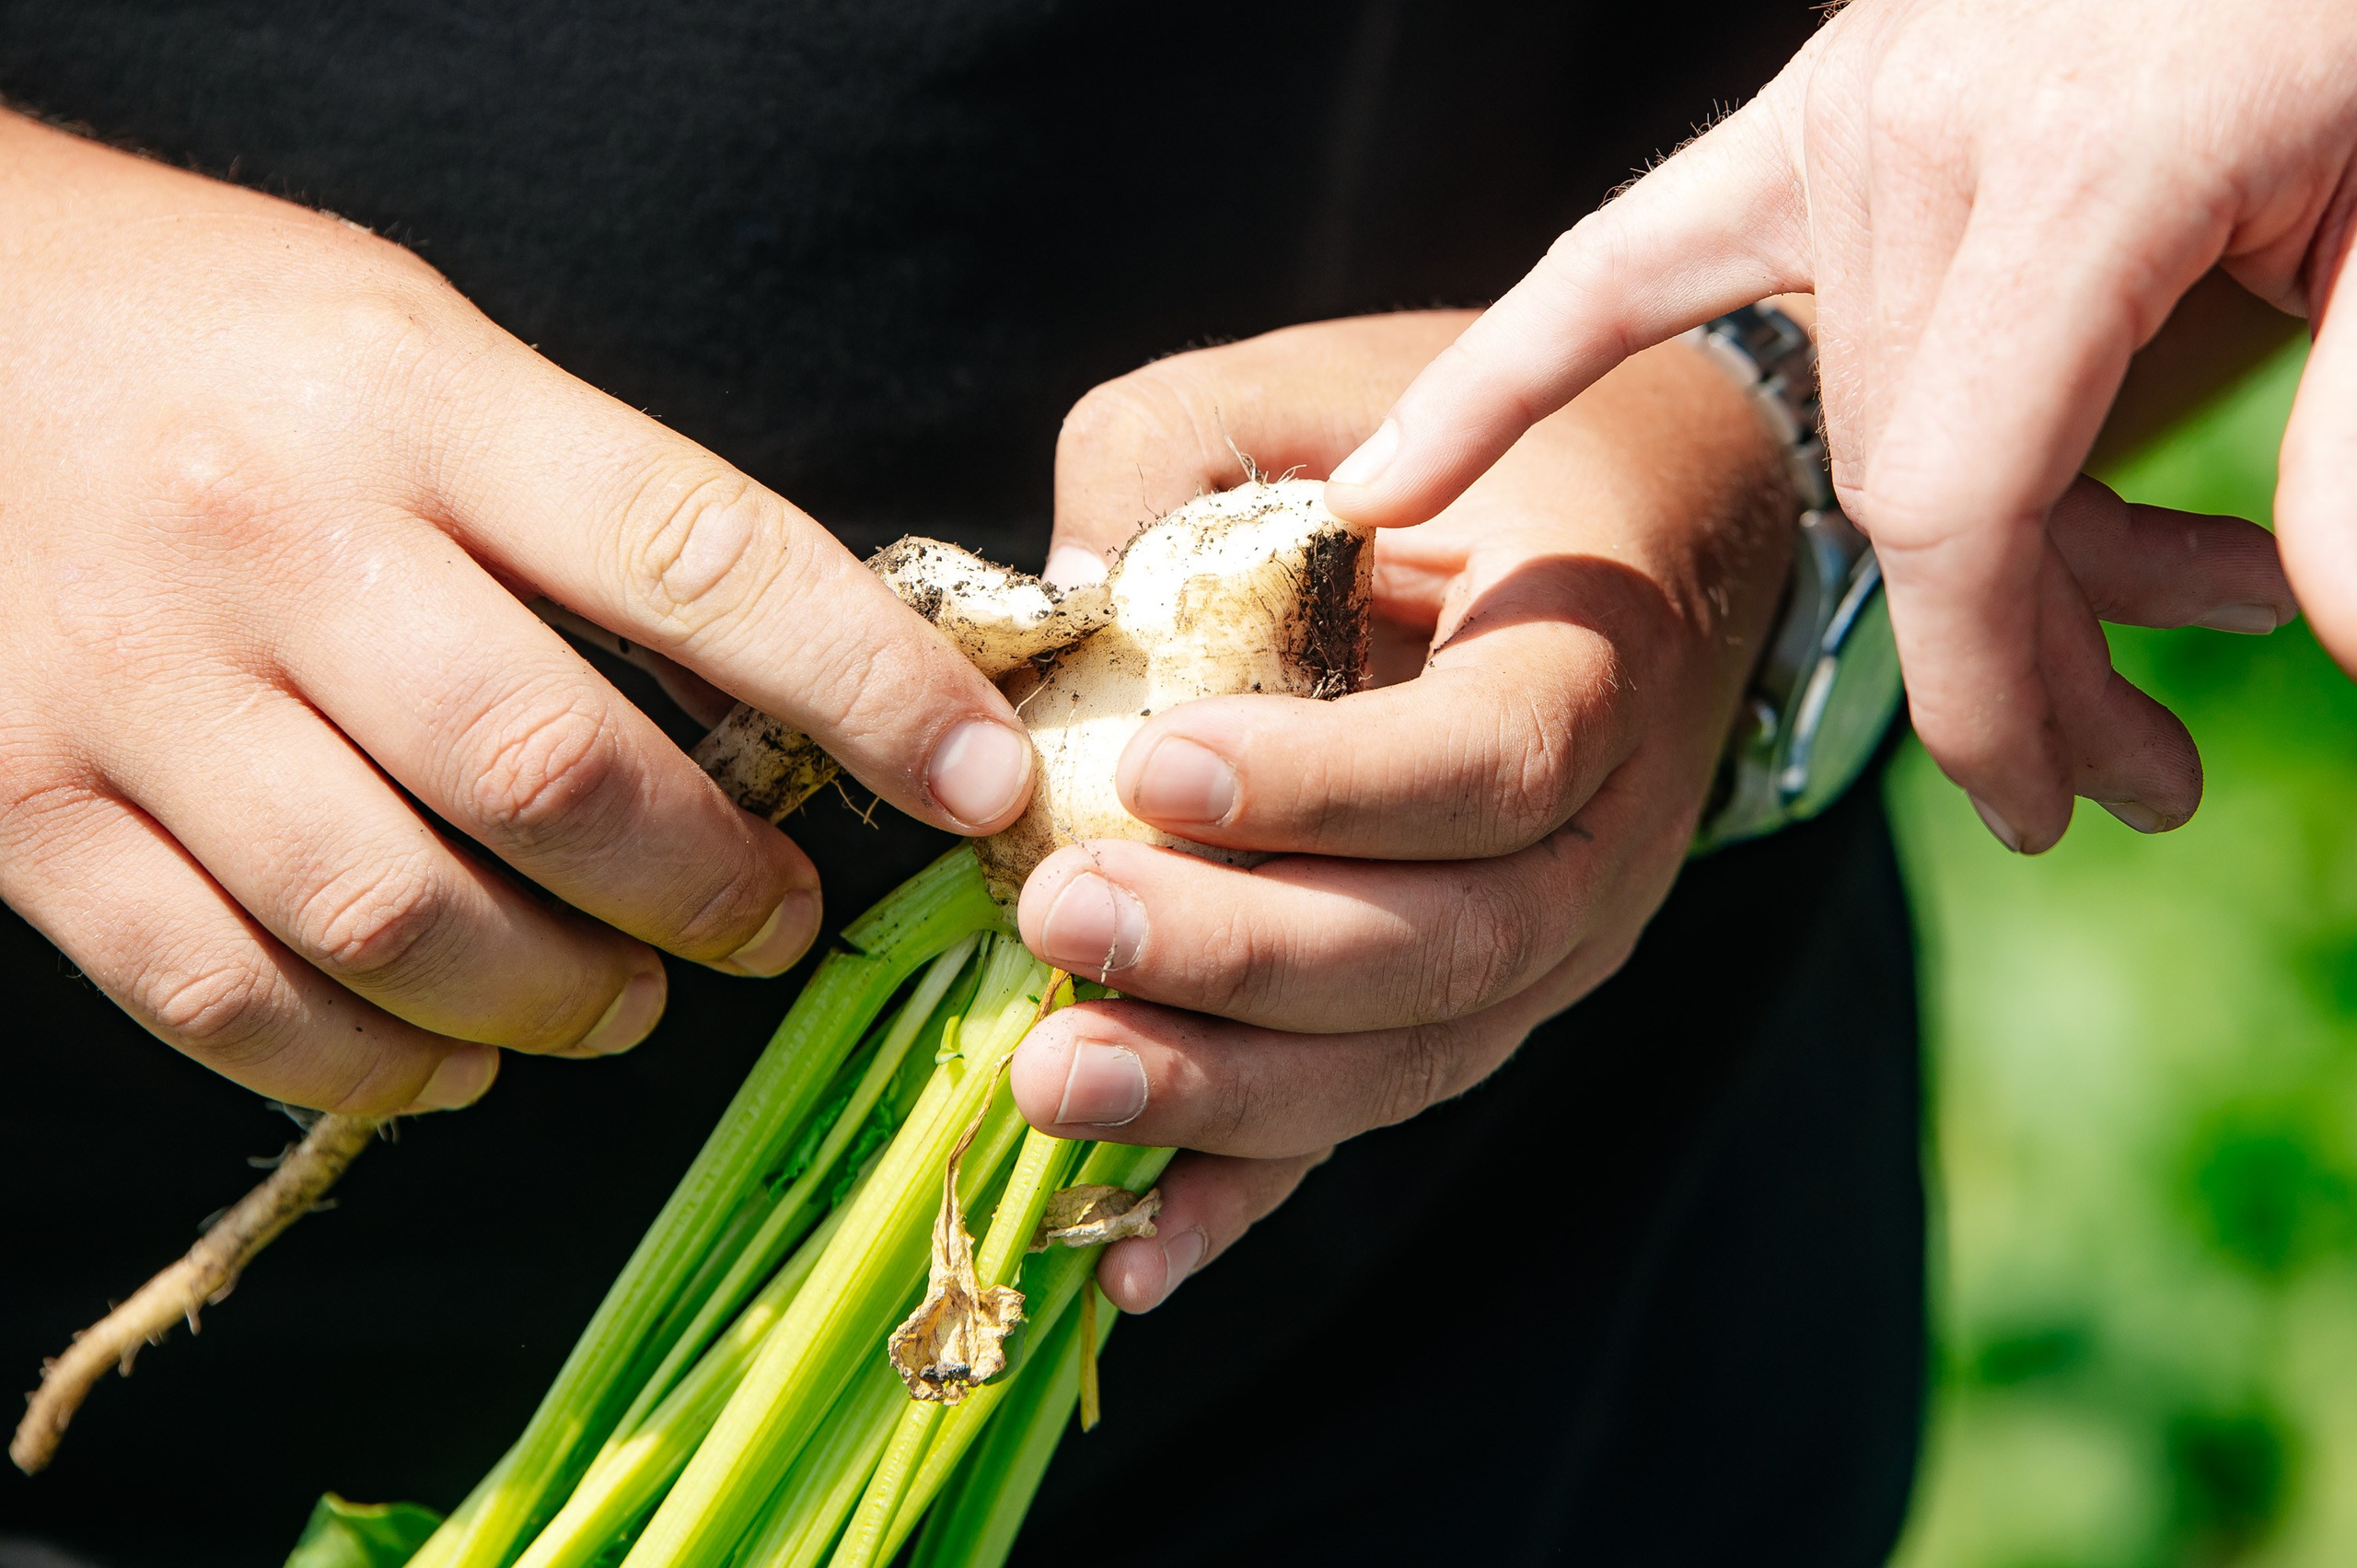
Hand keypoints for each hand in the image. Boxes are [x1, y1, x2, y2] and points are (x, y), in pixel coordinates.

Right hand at [0, 114, 1034, 1112]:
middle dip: (711, 885)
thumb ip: (587, 508)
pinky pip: (225, 992)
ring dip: (556, 997)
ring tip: (624, 1001)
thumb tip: (789, 693)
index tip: (977, 778)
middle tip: (777, 926)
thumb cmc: (218, 337)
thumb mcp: (424, 351)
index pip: (697, 556)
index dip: (868, 687)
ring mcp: (134, 686)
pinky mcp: (24, 808)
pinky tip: (449, 1057)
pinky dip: (366, 1062)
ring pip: (393, 913)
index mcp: (414, 399)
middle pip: (548, 772)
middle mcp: (275, 540)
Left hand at [1008, 312, 1798, 1310]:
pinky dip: (1251, 1193)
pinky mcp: (1477, 1008)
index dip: (1330, 787)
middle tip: (1061, 918)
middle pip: (1447, 944)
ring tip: (1056, 1077)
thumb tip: (1049, 606)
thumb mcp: (1320, 392)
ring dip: (1230, 1090)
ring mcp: (1552, 948)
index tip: (1154, 770)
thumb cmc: (1464, 445)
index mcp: (1594, 662)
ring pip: (1412, 1055)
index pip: (1489, 763)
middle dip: (1244, 954)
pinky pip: (1373, 1114)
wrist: (1646, 522)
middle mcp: (1603, 840)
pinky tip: (1128, 1259)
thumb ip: (1178, 457)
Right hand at [1322, 0, 2315, 853]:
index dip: (1991, 683)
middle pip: (1905, 481)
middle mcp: (1920, 136)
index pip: (1960, 501)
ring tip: (2147, 630)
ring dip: (1951, 558)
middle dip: (2012, 653)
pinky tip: (1376, 479)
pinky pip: (1622, 260)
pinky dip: (1507, 368)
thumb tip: (2338, 637)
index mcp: (2080, 166)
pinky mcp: (1820, 117)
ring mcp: (1848, 115)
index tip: (2047, 805)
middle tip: (2140, 770)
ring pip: (1841, 415)